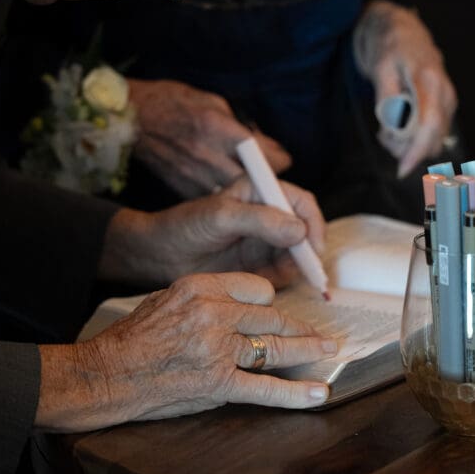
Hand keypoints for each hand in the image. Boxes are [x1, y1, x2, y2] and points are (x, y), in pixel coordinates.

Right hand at [36, 272, 334, 429]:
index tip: (273, 313)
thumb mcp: (166, 298)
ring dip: (307, 350)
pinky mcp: (218, 383)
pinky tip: (319, 394)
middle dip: (295, 327)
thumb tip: (241, 306)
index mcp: (200, 287)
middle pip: (271, 316)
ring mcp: (218, 349)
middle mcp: (213, 313)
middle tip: (317, 333)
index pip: (257, 287)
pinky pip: (266, 387)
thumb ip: (205, 297)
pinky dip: (296, 394)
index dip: (267, 303)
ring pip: (276, 347)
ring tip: (328, 350)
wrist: (106, 375)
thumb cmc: (132, 338)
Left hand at [98, 173, 325, 289]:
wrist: (161, 255)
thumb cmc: (185, 226)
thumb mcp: (221, 217)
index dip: (313, 223)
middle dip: (309, 251)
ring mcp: (265, 240)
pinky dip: (283, 279)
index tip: (313, 247)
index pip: (300, 202)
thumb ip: (260, 221)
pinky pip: (283, 272)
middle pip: (305, 230)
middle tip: (309, 273)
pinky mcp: (258, 263)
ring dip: (297, 267)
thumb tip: (299, 230)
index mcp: (260, 191)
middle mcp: (268, 214)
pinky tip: (267, 282)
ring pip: (297, 254)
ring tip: (278, 275)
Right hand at [128, 78, 290, 196]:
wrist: (131, 118)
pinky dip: (224, 198)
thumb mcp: (213, 103)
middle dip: (267, 184)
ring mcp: (193, 174)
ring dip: (247, 195)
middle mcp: (206, 154)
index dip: (277, 160)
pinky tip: (226, 192)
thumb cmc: (172, 103)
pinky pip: (213, 199)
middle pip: (252, 182)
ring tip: (252, 191)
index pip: (260, 153)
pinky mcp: (183, 188)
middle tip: (273, 182)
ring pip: (234, 196)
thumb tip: (266, 146)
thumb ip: (241, 126)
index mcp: (216, 128)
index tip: (283, 161)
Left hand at [353, 0, 457, 176]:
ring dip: (407, 143)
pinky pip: (431, 133)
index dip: (417, 150)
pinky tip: (396, 125)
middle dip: (406, 148)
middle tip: (382, 136)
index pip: (429, 124)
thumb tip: (394, 127)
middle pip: (433, 137)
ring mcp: (447, 100)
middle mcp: (445, 92)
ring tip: (386, 127)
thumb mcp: (380, 67)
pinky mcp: (444, 107)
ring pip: (433, 139)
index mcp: (430, 80)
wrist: (401, 30)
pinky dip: (412, 137)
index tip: (401, 169)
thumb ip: (387, 98)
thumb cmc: (388, 46)